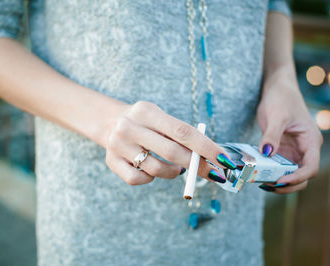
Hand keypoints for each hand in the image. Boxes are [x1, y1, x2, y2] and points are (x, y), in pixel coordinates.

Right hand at [103, 101, 236, 184]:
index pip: (182, 131)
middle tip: (214, 174)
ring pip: (156, 169)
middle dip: (197, 166)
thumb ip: (180, 134)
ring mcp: (118, 145)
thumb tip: (210, 157)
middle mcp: (129, 127)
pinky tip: (152, 170)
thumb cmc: (145, 122)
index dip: (206, 147)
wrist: (108, 121)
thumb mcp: (159, 117)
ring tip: (177, 169)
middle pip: (171, 152)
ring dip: (174, 173)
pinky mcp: (111, 162)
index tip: (224, 160)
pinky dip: (151, 179)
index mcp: (147, 111)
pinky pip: (139, 179)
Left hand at [257, 67, 322, 193]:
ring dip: (277, 180)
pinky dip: (269, 171)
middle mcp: (304, 149)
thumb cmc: (281, 98)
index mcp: (310, 141)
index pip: (310, 167)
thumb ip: (271, 135)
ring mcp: (293, 151)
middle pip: (302, 176)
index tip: (280, 180)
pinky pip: (277, 165)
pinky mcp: (281, 150)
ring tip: (259, 182)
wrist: (276, 89)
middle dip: (287, 184)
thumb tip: (267, 153)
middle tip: (266, 185)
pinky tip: (256, 173)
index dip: (297, 177)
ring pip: (289, 173)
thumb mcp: (276, 116)